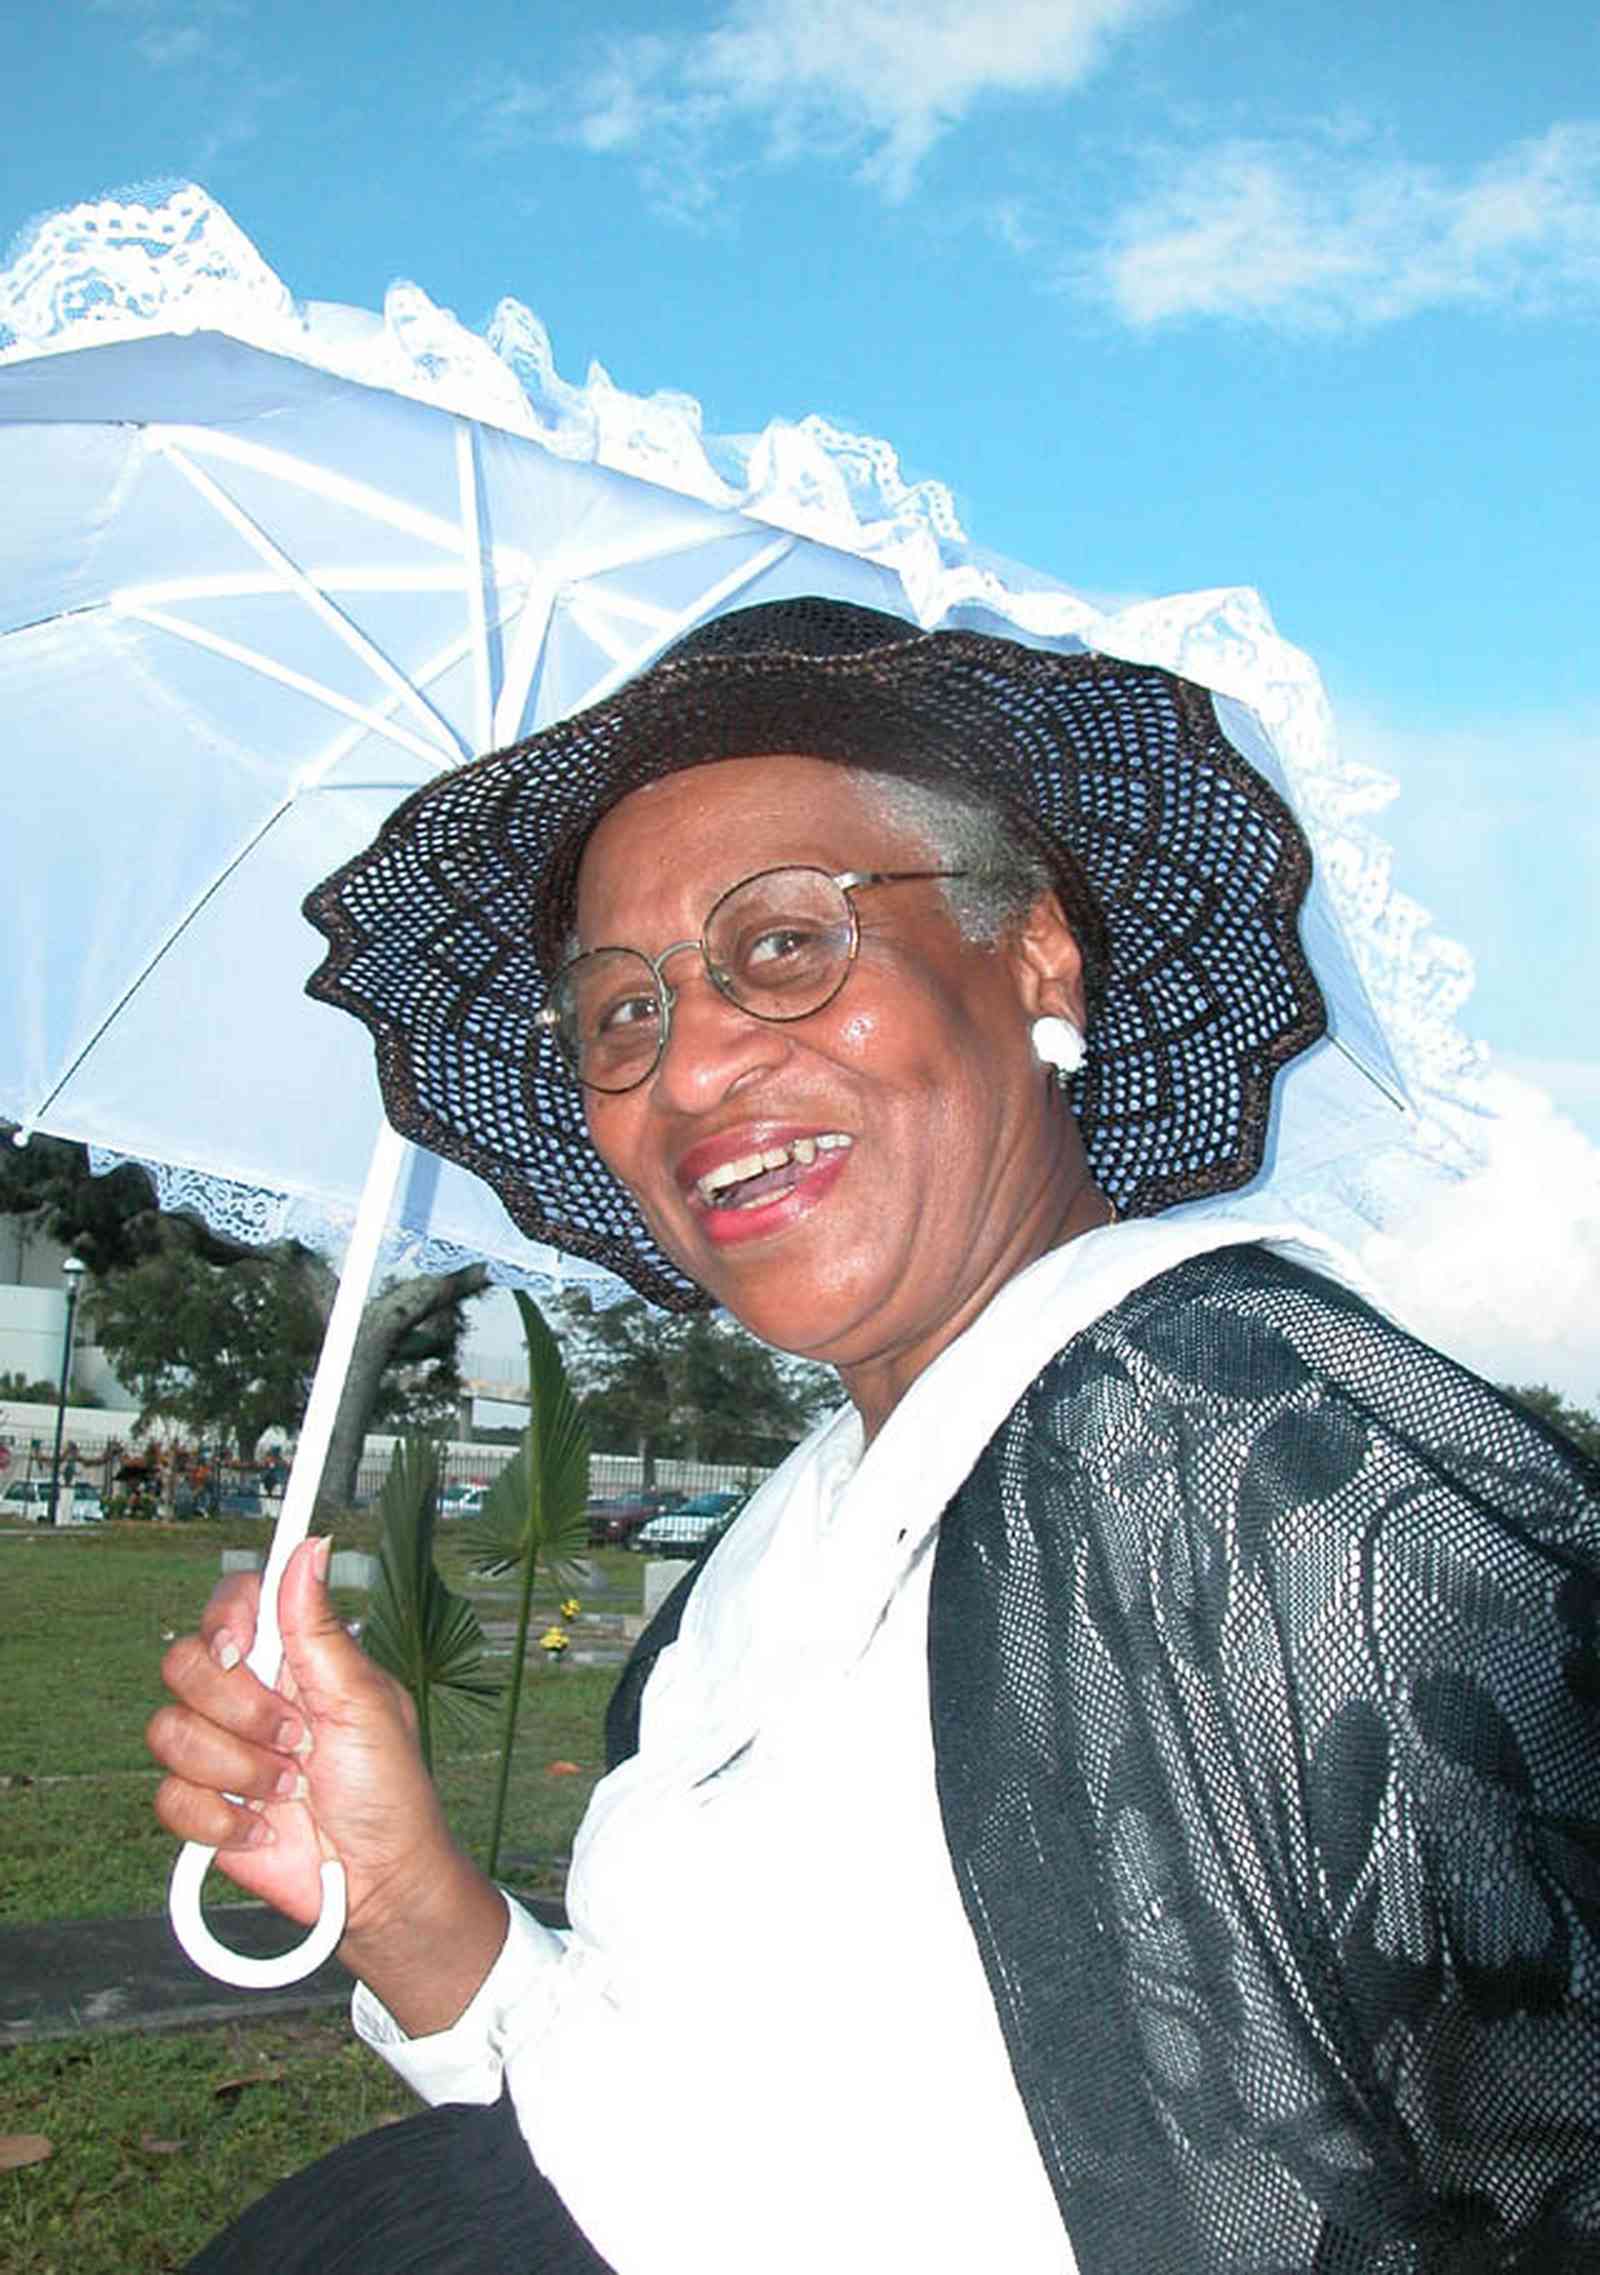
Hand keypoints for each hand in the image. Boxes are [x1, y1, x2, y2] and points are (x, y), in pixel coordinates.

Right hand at [149, 1538, 505, 2023]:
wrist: (377, 1880)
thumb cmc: (388, 1788)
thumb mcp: (364, 1701)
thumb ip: (321, 1630)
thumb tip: (308, 1548)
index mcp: (290, 1659)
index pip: (231, 1606)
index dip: (226, 1619)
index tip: (243, 1648)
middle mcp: (246, 1697)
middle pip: (184, 1664)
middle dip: (241, 1710)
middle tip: (297, 1737)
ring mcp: (220, 1751)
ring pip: (169, 1732)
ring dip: (239, 1769)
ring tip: (290, 1789)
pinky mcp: (202, 1808)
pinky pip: (169, 1798)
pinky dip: (223, 1820)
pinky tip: (266, 1827)